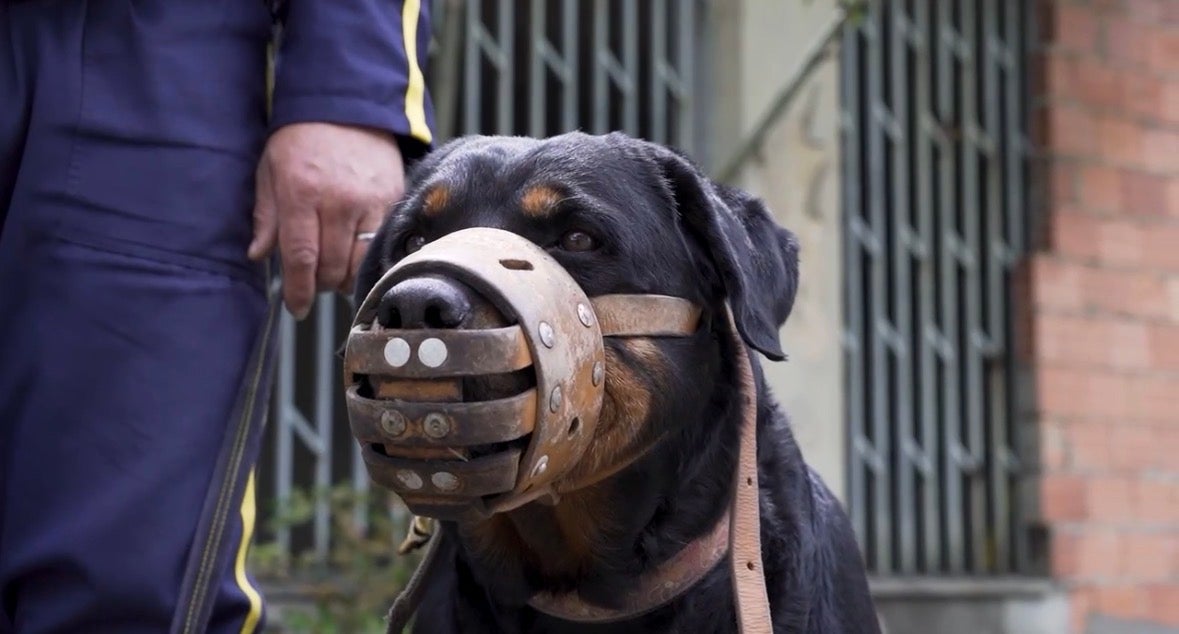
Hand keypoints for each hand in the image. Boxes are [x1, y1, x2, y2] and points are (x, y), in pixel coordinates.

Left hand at [249, 122, 405, 318]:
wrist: (347, 104)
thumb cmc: (301, 137)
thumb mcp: (270, 170)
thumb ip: (266, 216)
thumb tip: (259, 255)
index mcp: (301, 193)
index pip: (301, 257)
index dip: (299, 290)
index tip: (297, 307)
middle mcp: (339, 201)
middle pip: (332, 267)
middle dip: (320, 284)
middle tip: (313, 282)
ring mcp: (370, 202)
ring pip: (360, 262)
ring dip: (345, 276)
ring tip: (334, 270)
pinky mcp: (392, 199)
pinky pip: (382, 244)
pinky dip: (368, 258)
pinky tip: (356, 254)